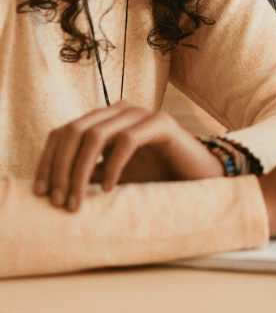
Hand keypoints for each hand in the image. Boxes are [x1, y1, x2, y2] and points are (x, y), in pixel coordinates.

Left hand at [32, 103, 224, 211]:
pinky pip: (127, 140)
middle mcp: (121, 110)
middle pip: (74, 131)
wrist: (198, 177)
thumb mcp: (112, 175)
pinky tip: (110, 189)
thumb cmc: (156, 177)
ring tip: (78, 201)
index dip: (47, 161)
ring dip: (80, 171)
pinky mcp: (163, 124)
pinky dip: (113, 167)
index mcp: (106, 119)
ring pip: (96, 135)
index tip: (41, 193)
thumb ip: (88, 171)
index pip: (63, 132)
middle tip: (59, 202)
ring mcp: (143, 114)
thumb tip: (52, 184)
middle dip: (60, 169)